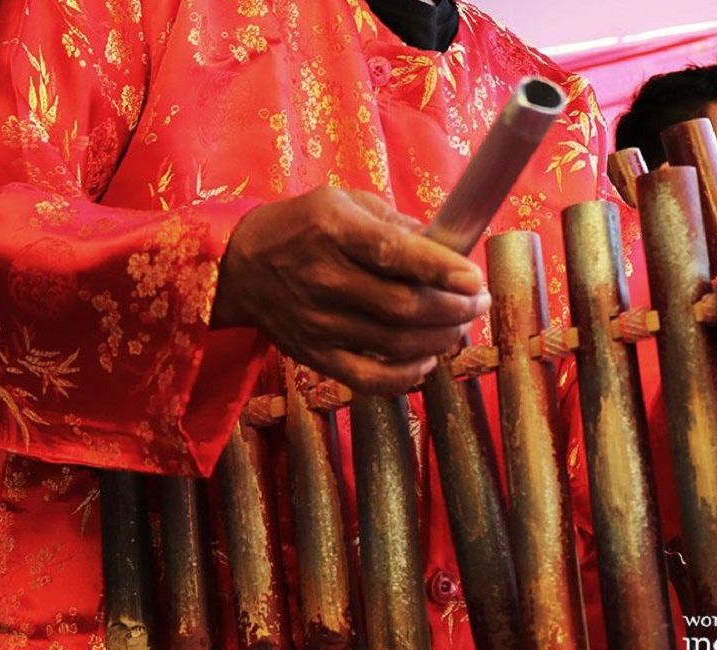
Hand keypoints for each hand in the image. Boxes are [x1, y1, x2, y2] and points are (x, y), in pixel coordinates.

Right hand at [212, 187, 488, 394]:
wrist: (238, 266)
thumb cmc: (303, 228)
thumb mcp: (345, 203)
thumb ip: (397, 225)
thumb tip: (450, 248)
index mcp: (334, 230)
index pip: (393, 253)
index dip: (440, 269)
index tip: (474, 278)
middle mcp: (324, 278)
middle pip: (403, 307)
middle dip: (454, 308)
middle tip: (477, 302)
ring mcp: (319, 322)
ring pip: (396, 344)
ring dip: (441, 339)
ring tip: (459, 325)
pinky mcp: (315, 356)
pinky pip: (369, 379)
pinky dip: (406, 377)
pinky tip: (426, 360)